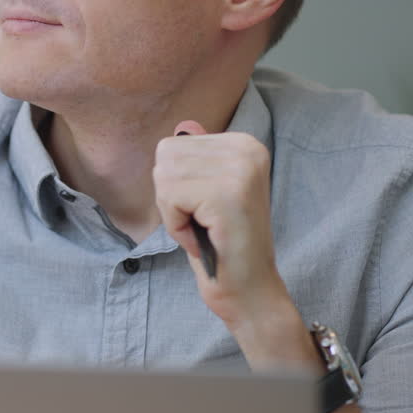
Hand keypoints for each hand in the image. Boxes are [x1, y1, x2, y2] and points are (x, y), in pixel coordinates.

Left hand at [153, 121, 316, 371]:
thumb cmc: (221, 243)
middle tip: (202, 221)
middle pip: (165, 156)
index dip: (175, 184)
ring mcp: (240, 168)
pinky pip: (170, 197)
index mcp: (244, 143)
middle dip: (170, 196)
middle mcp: (247, 148)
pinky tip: (203, 237)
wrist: (248, 288)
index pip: (173, 144)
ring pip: (164, 176)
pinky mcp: (228, 193)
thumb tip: (185, 123)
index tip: (204, 208)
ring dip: (173, 211)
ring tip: (203, 228)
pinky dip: (176, 224)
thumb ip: (198, 157)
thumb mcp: (206, 191)